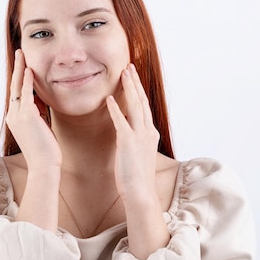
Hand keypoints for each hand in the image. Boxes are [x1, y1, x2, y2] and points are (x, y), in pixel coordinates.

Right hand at [5, 49, 61, 169]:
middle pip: (14, 86)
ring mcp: (18, 116)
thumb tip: (41, 103)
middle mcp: (13, 115)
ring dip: (20, 69)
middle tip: (20, 53)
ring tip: (22, 54)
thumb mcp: (40, 128)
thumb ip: (38, 114)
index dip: (19, 77)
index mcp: (15, 118)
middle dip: (17, 68)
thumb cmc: (45, 150)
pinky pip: (26, 94)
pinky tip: (28, 70)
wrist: (44, 166)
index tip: (23, 65)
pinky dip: (27, 81)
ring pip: (17, 86)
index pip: (17, 93)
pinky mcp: (27, 117)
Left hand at [106, 63, 159, 199]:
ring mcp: (139, 136)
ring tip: (123, 74)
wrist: (141, 192)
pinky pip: (121, 121)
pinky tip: (109, 99)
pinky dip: (115, 109)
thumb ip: (134, 140)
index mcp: (150, 133)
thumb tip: (126, 132)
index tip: (134, 76)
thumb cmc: (137, 177)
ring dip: (129, 88)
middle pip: (141, 101)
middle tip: (129, 67)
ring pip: (135, 106)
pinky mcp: (128, 142)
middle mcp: (148, 131)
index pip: (144, 106)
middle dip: (135, 83)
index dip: (139, 90)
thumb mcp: (138, 154)